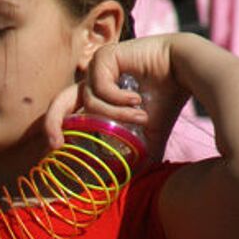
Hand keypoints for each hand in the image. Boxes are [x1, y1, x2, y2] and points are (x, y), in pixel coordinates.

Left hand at [44, 35, 189, 161]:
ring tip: (141, 117)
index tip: (56, 147)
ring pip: (90, 102)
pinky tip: (137, 98)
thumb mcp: (149, 133)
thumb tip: (131, 181)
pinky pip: (100, 87)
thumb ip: (137, 151)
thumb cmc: (167, 99)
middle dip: (53, 122)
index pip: (67, 111)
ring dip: (116, 115)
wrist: (185, 70)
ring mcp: (97, 67)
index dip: (56, 126)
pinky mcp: (104, 57)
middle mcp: (94, 81)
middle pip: (60, 101)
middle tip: (57, 144)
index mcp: (98, 96)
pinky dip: (118, 100)